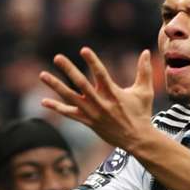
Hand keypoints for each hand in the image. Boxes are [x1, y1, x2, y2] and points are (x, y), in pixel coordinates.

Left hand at [40, 48, 154, 151]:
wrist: (137, 139)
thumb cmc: (141, 113)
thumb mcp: (144, 91)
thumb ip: (144, 71)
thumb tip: (147, 51)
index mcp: (113, 93)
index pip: (101, 73)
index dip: (92, 61)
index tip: (83, 50)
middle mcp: (100, 102)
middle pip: (81, 83)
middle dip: (68, 69)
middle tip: (57, 57)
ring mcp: (92, 113)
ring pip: (70, 97)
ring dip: (56, 85)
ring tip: (42, 74)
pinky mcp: (88, 122)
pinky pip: (69, 114)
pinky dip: (57, 108)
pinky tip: (44, 101)